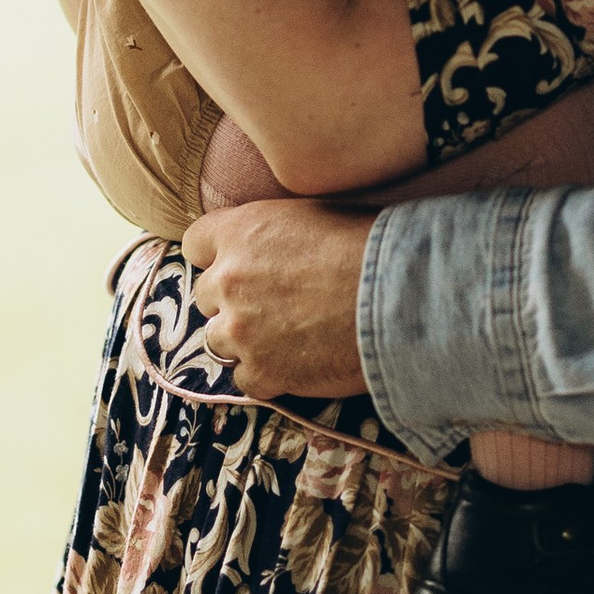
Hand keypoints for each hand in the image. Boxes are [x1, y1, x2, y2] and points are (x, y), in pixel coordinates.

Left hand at [185, 198, 374, 396]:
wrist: (397, 296)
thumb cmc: (368, 246)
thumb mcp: (311, 215)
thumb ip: (272, 233)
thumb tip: (268, 248)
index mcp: (241, 232)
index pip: (196, 242)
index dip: (216, 254)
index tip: (237, 263)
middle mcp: (230, 280)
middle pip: (207, 296)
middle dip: (233, 300)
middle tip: (272, 303)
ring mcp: (241, 331)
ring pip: (218, 340)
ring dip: (244, 340)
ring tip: (286, 337)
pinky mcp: (262, 372)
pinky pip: (244, 378)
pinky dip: (265, 373)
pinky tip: (296, 362)